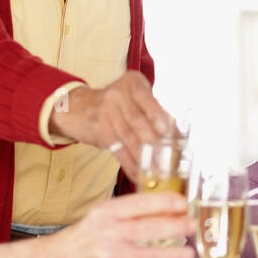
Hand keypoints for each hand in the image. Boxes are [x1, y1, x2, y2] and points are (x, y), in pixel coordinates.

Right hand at [50, 71, 175, 175]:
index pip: (147, 99)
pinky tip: (140, 174)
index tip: (167, 130)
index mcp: (132, 83)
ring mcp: (106, 112)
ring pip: (128, 137)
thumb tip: (178, 135)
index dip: (157, 115)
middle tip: (167, 158)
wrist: (79, 106)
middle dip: (154, 141)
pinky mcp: (99, 130)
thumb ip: (156, 111)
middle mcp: (117, 94)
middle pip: (137, 120)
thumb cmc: (120, 103)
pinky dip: (130, 164)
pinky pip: (118, 150)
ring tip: (158, 172)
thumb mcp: (136, 97)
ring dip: (144, 157)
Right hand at [52, 191, 194, 257]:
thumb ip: (130, 212)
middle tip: (194, 226)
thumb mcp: (102, 215)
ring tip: (189, 252)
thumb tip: (169, 207)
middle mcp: (107, 234)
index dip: (165, 202)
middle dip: (177, 227)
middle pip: (149, 230)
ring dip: (175, 255)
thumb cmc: (85, 236)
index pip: (140, 204)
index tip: (184, 202)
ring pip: (151, 257)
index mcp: (106, 213)